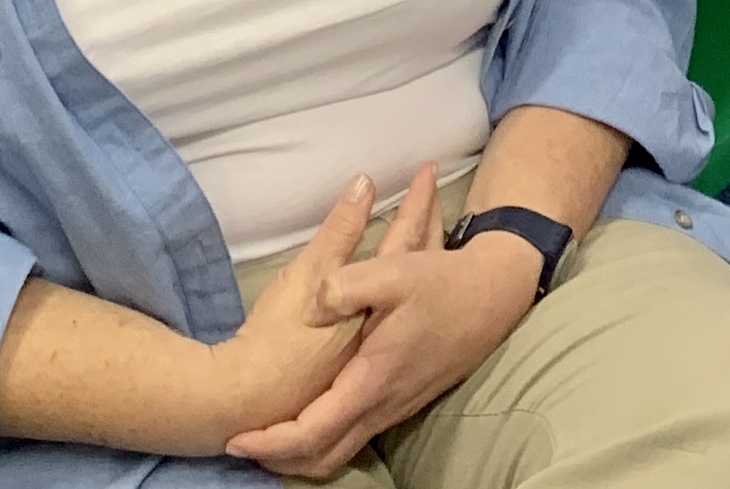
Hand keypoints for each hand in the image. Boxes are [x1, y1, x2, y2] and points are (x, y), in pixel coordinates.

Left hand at [231, 168, 533, 478]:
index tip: (236, 439)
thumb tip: (313, 299)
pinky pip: (354, 436)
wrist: (494, 294)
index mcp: (373, 380)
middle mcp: (382, 404)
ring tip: (267, 438)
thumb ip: (347, 280)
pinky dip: (324, 439)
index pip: (313, 430)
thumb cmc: (444, 283)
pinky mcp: (402, 399)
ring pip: (340, 451)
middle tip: (243, 446)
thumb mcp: (397, 269)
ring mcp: (395, 406)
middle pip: (322, 458)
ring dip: (300, 452)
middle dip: (279, 460)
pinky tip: (310, 416)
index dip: (271, 442)